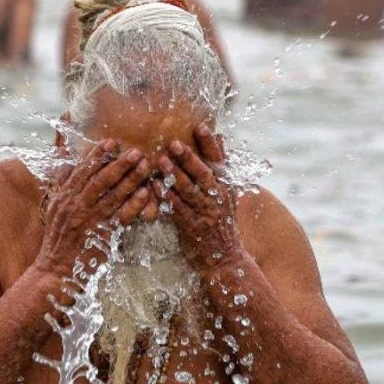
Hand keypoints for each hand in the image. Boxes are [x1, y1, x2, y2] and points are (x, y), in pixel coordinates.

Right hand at [36, 140, 151, 279]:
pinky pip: (120, 217)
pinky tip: (145, 194)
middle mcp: (76, 206)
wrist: (55, 271)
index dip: (97, 156)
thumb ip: (61, 185)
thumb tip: (66, 164)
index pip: (82, 171)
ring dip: (131, 180)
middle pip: (100, 180)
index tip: (111, 142)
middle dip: (119, 164)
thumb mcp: (54, 208)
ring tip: (145, 167)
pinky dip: (133, 205)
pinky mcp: (102, 236)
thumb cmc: (56, 239)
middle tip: (135, 151)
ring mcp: (89, 221)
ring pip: (113, 196)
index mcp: (64, 197)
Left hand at [153, 125, 241, 272]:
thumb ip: (221, 164)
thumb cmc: (223, 219)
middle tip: (174, 143)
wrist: (224, 257)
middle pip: (204, 175)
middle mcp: (219, 198)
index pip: (220, 161)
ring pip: (190, 192)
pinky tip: (154, 187)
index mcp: (227, 186)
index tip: (201, 126)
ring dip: (174, 176)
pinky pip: (178, 210)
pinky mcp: (193, 228)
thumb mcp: (228, 191)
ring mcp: (206, 214)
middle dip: (189, 159)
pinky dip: (166, 198)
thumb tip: (221, 136)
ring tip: (161, 162)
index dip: (210, 144)